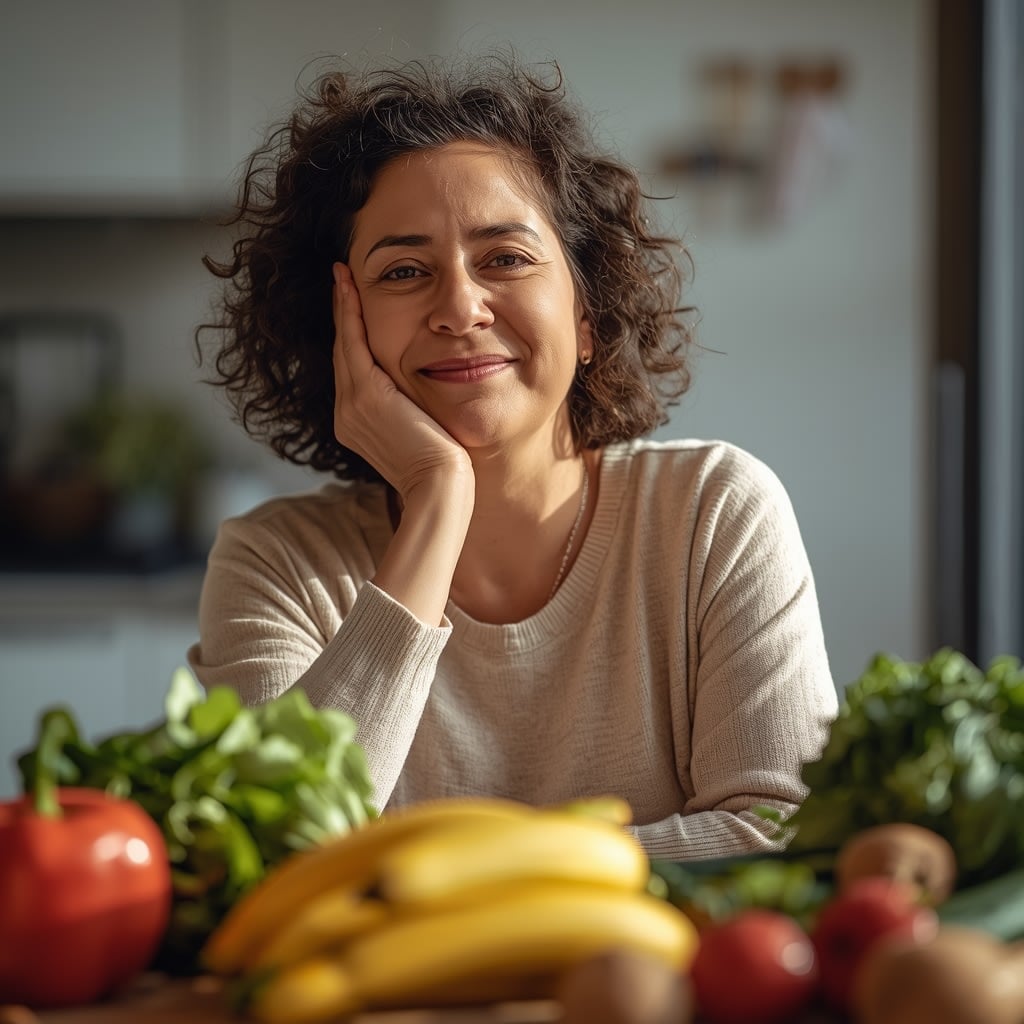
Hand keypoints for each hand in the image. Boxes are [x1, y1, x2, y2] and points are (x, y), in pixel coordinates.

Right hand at [332, 263, 471, 501]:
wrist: (440, 487)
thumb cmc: (446, 469)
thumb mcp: (423, 434)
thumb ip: (413, 411)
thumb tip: (424, 399)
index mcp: (357, 423)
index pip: (354, 370)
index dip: (352, 337)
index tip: (353, 307)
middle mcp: (347, 414)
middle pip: (344, 353)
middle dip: (343, 315)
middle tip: (342, 280)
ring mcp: (351, 405)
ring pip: (345, 343)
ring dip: (343, 306)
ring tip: (343, 275)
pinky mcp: (365, 395)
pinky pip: (353, 341)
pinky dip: (350, 311)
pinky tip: (350, 285)